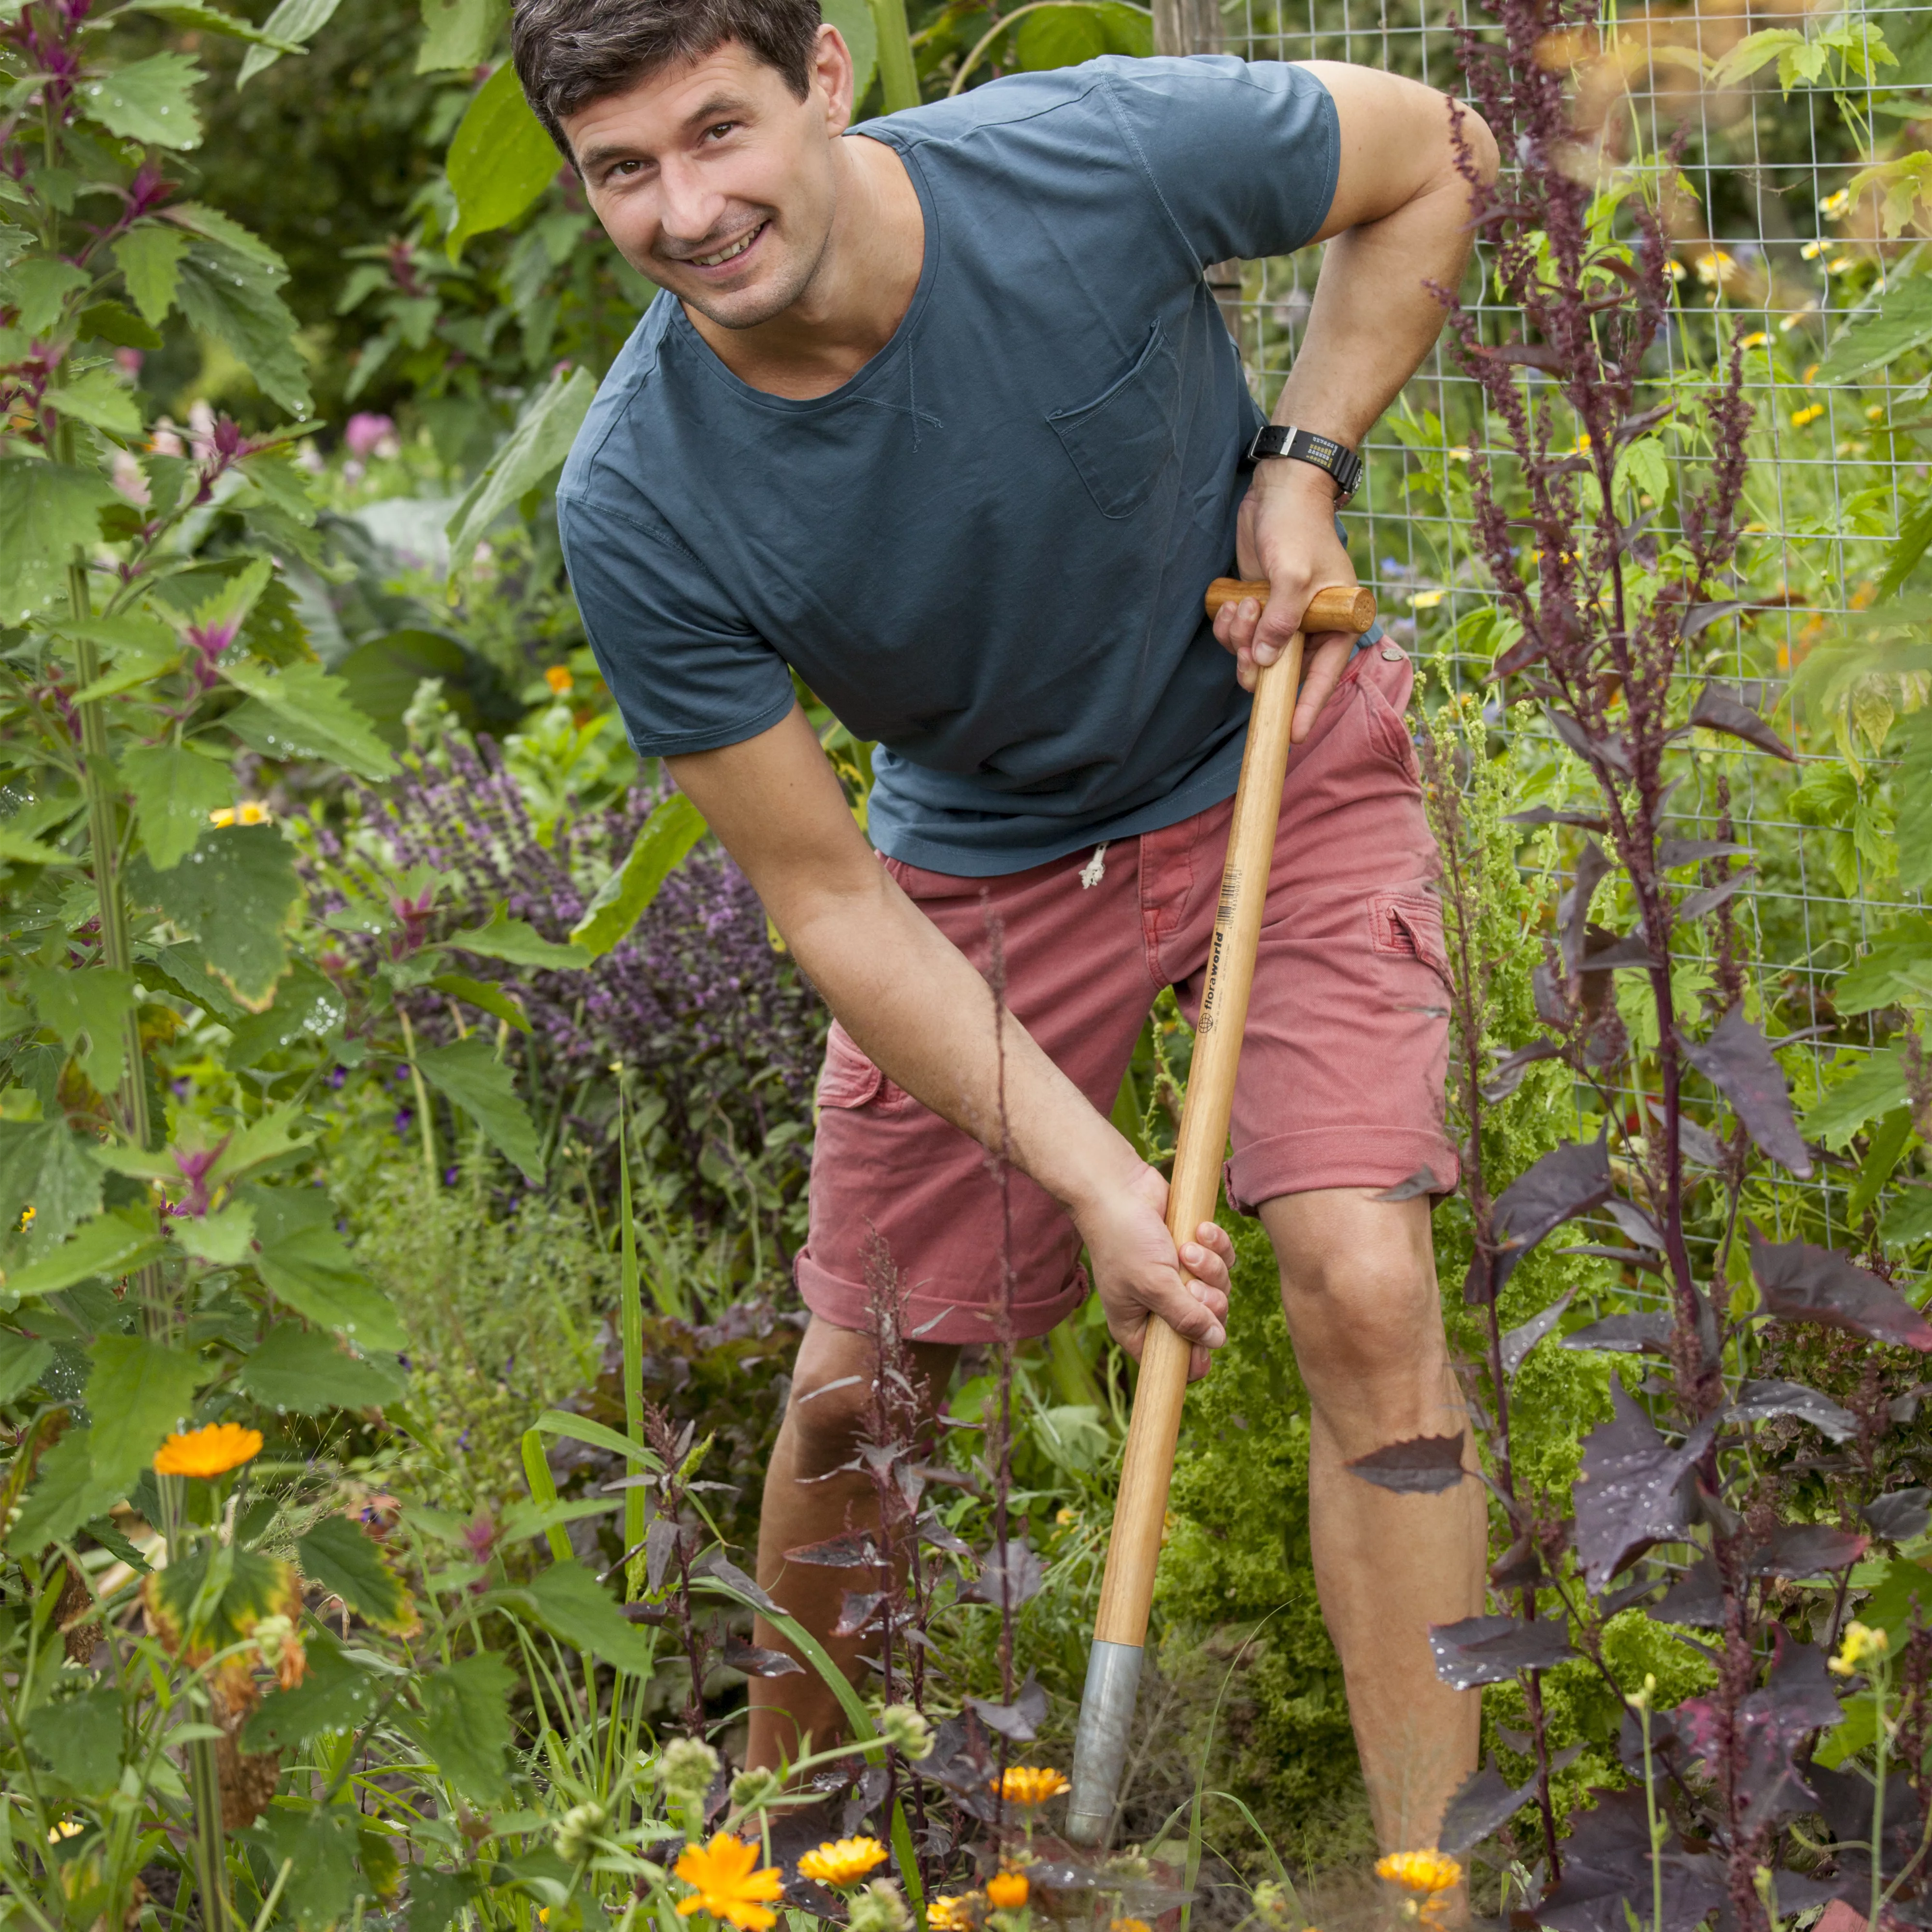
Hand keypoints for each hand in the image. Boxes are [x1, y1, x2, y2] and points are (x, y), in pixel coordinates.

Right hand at [1073, 1163, 1233, 1381]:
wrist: (1119, 1186)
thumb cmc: (1124, 1238)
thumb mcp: (1153, 1284)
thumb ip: (1185, 1317)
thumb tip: (1216, 1341)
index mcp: (1139, 1326)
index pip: (1175, 1362)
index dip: (1196, 1354)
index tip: (1202, 1334)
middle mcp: (1160, 1306)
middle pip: (1207, 1325)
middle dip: (1207, 1301)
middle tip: (1191, 1282)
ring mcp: (1179, 1278)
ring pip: (1219, 1290)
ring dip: (1210, 1267)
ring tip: (1188, 1248)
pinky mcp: (1194, 1250)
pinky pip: (1224, 1260)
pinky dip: (1216, 1245)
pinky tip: (1200, 1230)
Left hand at [1211, 457, 1359, 740]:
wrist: (1280, 489)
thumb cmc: (1298, 527)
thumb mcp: (1294, 576)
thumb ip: (1282, 621)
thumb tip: (1268, 661)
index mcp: (1337, 621)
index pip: (1325, 675)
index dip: (1307, 707)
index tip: (1292, 735)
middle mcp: (1311, 626)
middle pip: (1282, 673)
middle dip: (1259, 662)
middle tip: (1250, 639)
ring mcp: (1282, 619)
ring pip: (1256, 657)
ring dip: (1241, 639)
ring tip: (1244, 604)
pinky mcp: (1259, 608)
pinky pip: (1241, 637)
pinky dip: (1231, 628)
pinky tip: (1232, 603)